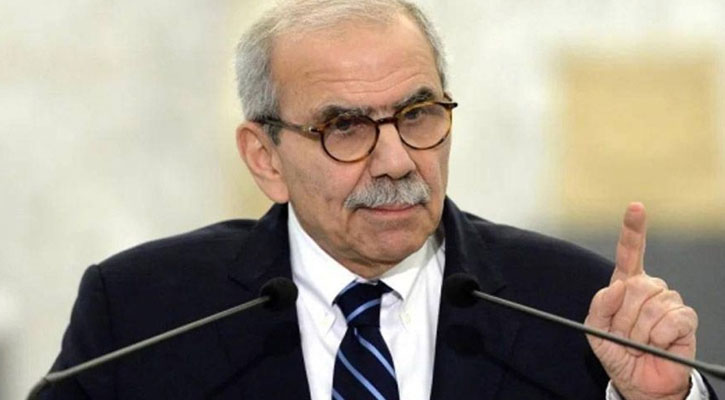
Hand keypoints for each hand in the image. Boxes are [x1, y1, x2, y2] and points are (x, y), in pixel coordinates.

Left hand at [585, 203, 697, 399]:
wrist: (638, 380)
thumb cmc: (618, 352)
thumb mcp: (595, 330)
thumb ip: (599, 306)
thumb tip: (617, 286)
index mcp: (626, 285)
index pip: (630, 252)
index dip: (633, 229)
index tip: (636, 207)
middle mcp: (649, 288)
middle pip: (636, 286)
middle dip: (623, 317)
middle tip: (623, 335)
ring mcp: (669, 302)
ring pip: (651, 305)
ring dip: (639, 331)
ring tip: (639, 342)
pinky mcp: (685, 319)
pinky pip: (670, 320)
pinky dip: (658, 336)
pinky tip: (657, 344)